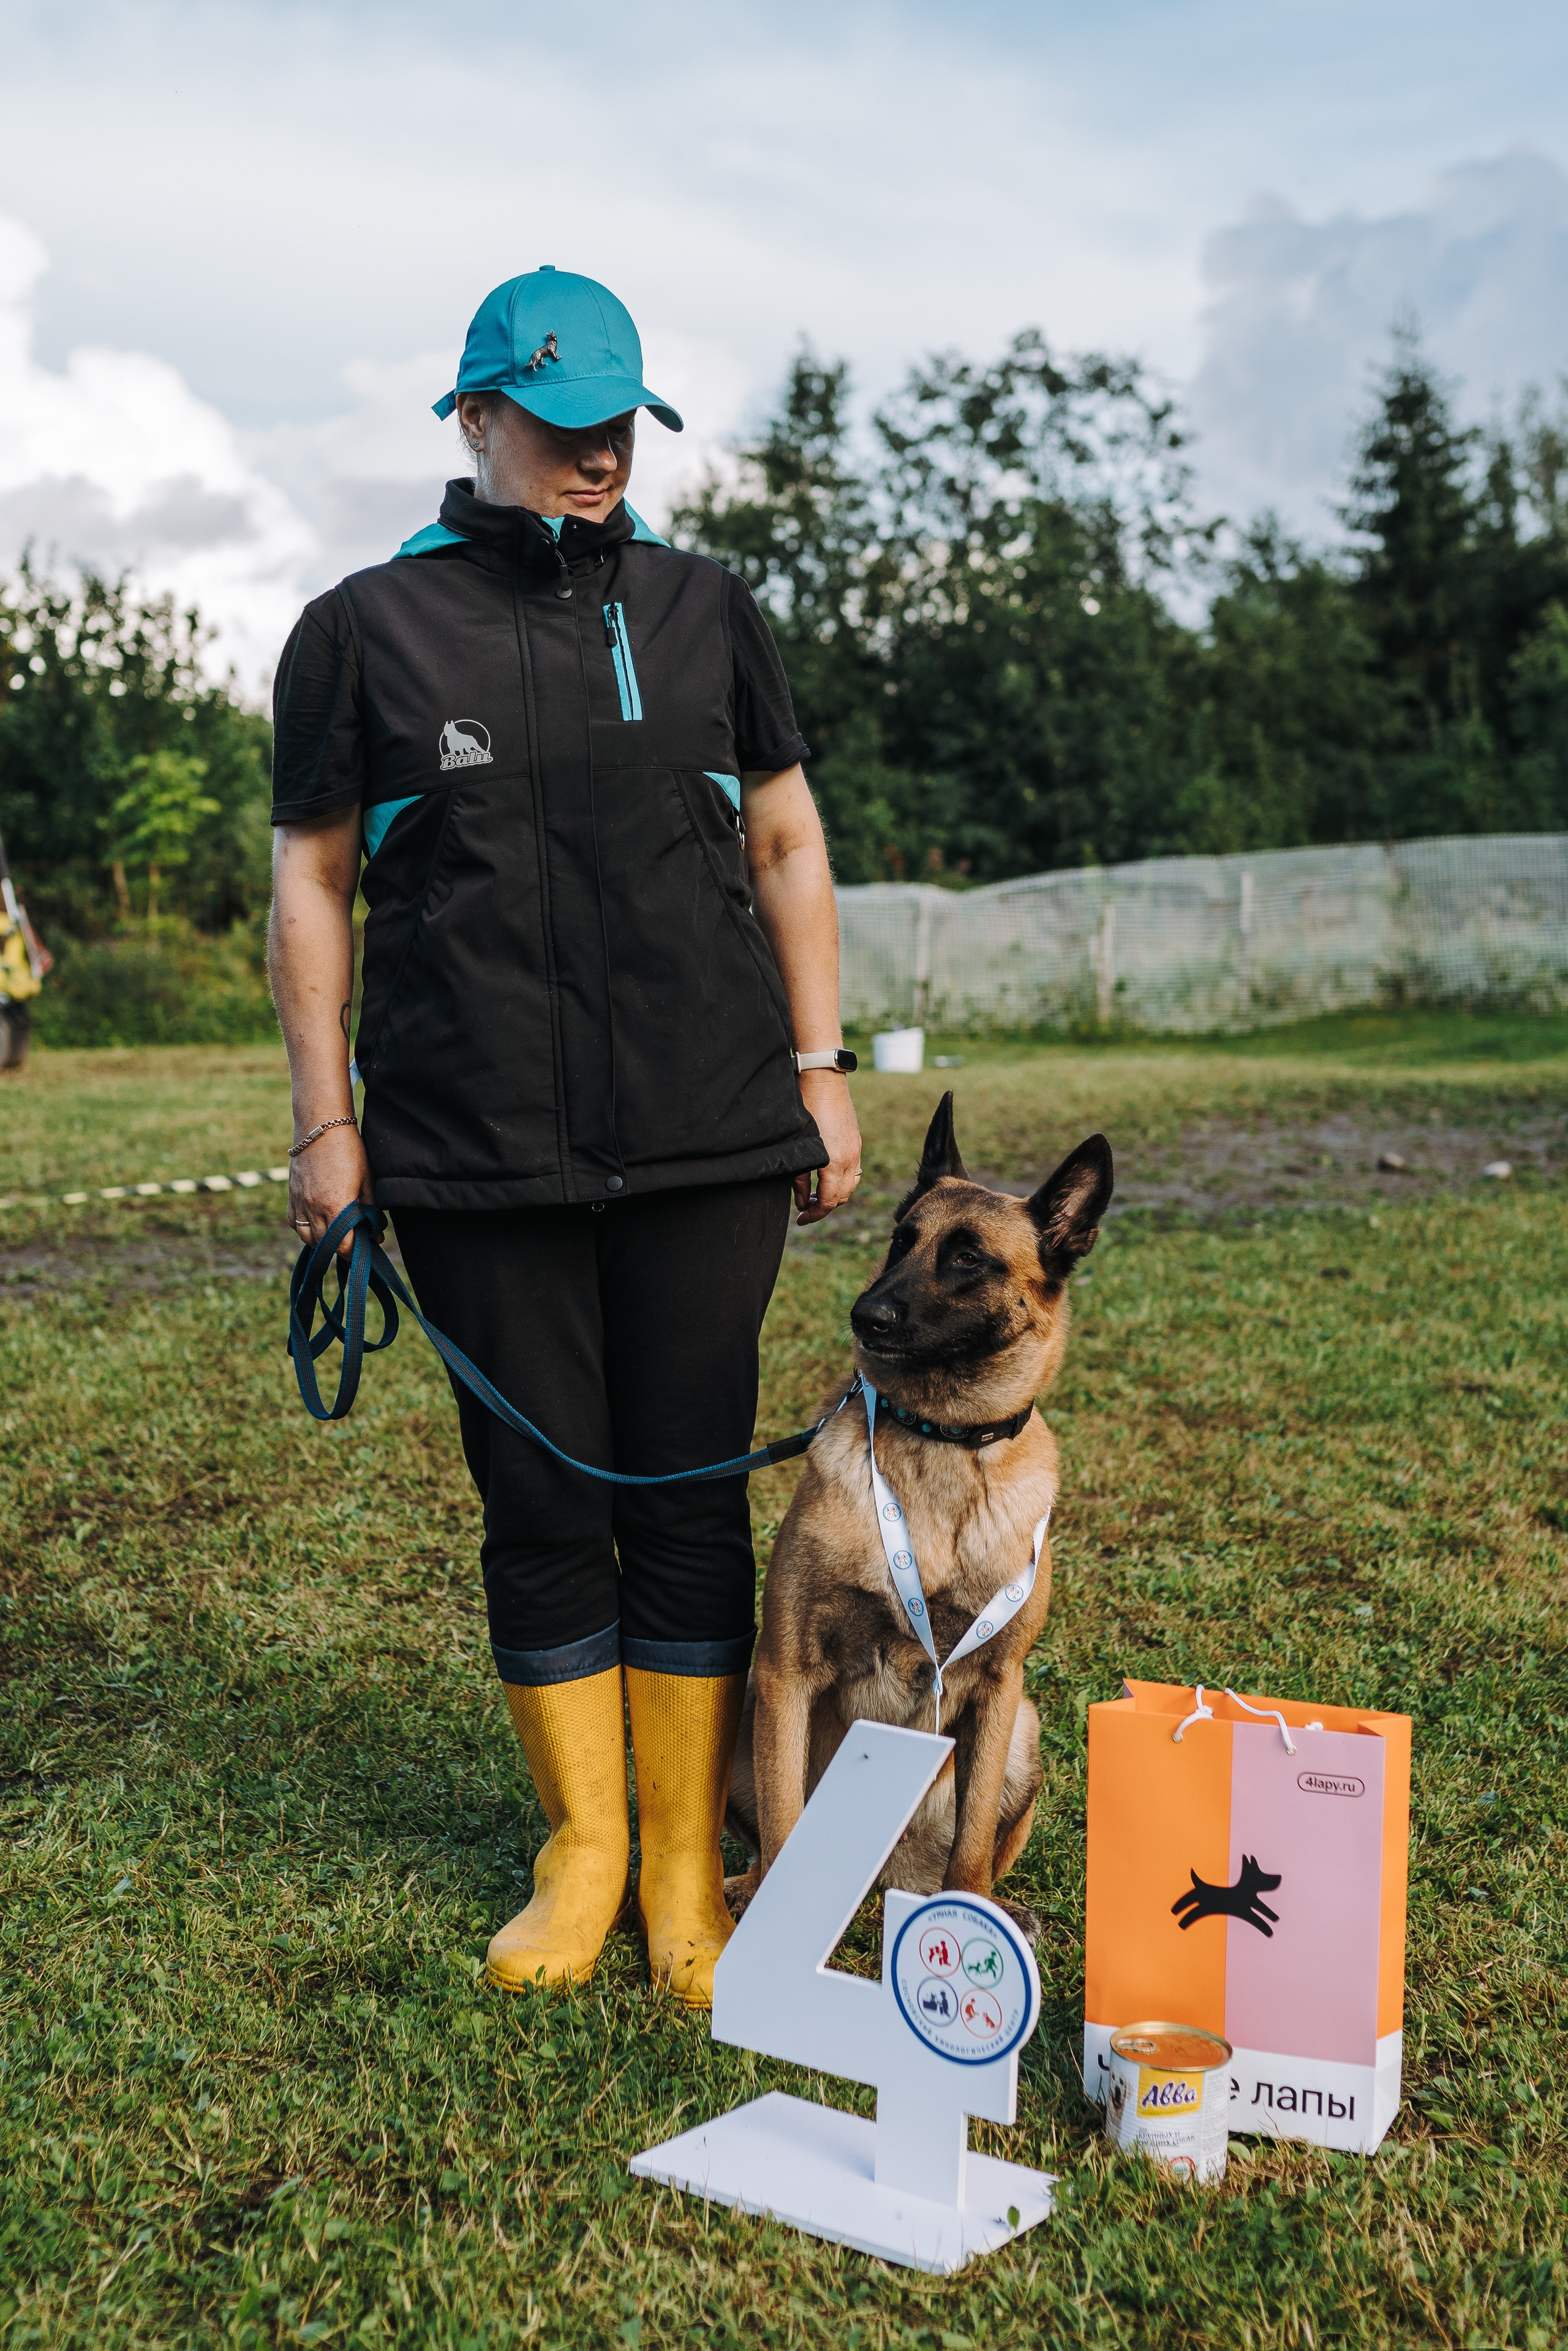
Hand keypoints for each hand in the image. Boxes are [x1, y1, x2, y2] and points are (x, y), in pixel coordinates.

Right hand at [287, 1122, 373, 1255]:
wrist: (320, 1126)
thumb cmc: (349, 1150)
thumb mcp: (367, 1180)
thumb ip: (371, 1209)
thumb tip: (376, 1235)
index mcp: (335, 1206)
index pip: (343, 1245)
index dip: (354, 1252)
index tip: (365, 1250)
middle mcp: (313, 1208)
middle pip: (325, 1245)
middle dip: (340, 1248)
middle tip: (354, 1242)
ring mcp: (299, 1202)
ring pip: (306, 1237)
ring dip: (321, 1241)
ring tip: (335, 1234)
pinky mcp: (291, 1195)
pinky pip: (294, 1223)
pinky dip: (305, 1228)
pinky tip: (317, 1222)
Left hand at [793, 1071, 861, 1225]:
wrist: (823, 1080)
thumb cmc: (805, 1109)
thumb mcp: (798, 1147)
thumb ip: (799, 1178)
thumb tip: (802, 1202)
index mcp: (835, 1163)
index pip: (829, 1201)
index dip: (815, 1214)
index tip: (801, 1219)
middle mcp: (850, 1159)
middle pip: (843, 1196)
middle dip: (825, 1206)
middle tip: (806, 1207)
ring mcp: (856, 1149)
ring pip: (851, 1184)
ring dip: (836, 1194)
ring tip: (816, 1193)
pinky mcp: (856, 1140)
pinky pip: (854, 1169)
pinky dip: (842, 1179)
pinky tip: (826, 1174)